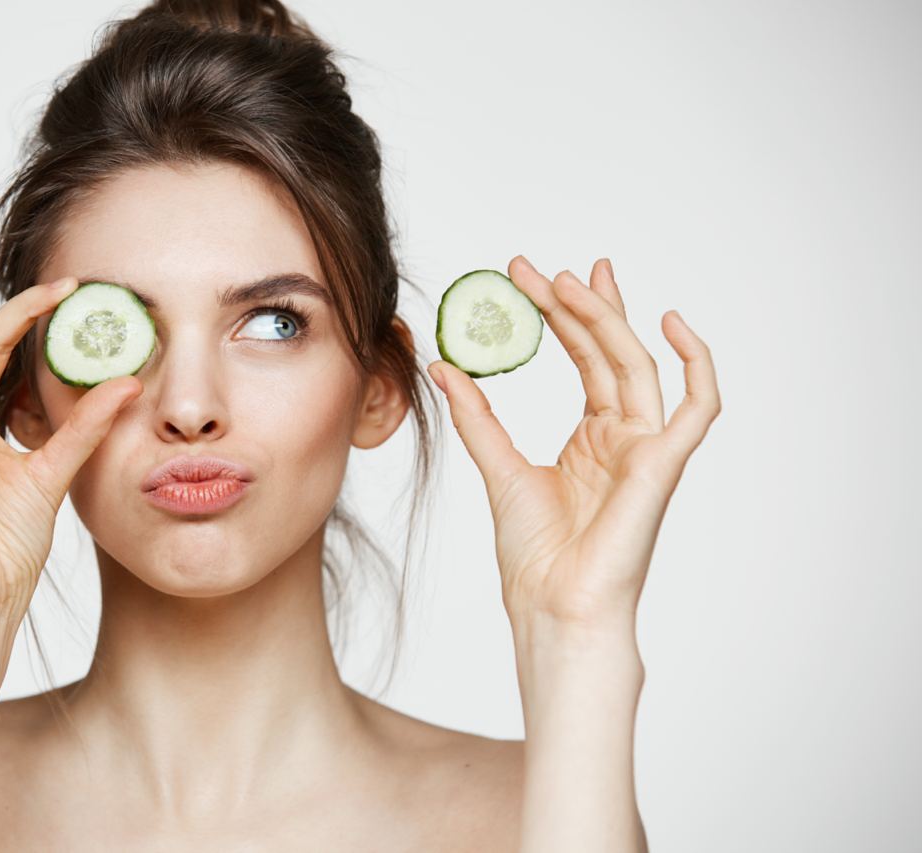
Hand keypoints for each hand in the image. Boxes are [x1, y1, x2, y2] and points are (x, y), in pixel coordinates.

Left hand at [427, 256, 720, 629]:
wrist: (552, 605)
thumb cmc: (535, 557)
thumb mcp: (497, 469)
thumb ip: (478, 416)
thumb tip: (445, 365)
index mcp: (592, 441)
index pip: (584, 360)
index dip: (561, 316)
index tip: (526, 278)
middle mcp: (624, 438)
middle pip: (610, 353)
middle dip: (580, 305)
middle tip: (541, 268)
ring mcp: (647, 449)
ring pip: (638, 366)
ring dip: (609, 319)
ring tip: (572, 281)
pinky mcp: (664, 464)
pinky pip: (699, 405)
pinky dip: (696, 362)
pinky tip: (670, 322)